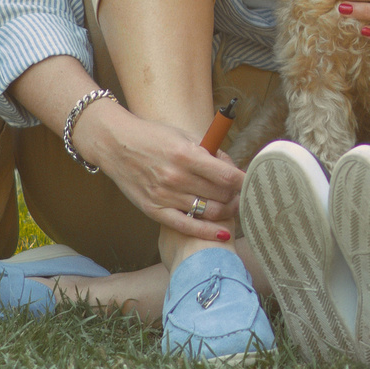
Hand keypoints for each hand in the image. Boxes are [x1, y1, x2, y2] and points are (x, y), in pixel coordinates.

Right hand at [85, 101, 244, 241]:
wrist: (115, 144)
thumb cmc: (152, 137)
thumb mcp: (182, 135)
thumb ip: (208, 151)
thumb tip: (232, 167)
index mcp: (186, 154)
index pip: (227, 175)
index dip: (244, 181)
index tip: (254, 182)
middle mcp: (176, 177)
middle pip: (221, 195)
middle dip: (236, 195)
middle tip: (241, 194)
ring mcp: (165, 196)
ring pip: (209, 212)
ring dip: (226, 211)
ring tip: (231, 207)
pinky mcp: (155, 210)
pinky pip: (187, 227)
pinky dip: (208, 232)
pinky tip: (222, 233)